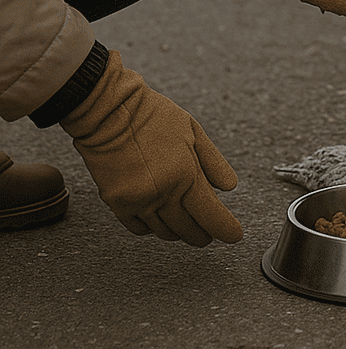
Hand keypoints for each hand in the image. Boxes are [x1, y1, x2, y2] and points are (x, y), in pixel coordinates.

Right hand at [60, 50, 242, 246]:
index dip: (225, 229)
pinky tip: (160, 218)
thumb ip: (213, 162)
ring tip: (187, 224)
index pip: (210, 215)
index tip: (234, 235)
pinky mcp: (117, 203)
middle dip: (203, 234)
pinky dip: (153, 228)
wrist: (110, 113)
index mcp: (185, 174)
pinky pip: (139, 228)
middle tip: (211, 233)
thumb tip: (229, 186)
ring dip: (179, 231)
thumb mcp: (193, 132)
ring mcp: (138, 201)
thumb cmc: (153, 117)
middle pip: (188, 229)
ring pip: (164, 232)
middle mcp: (162, 193)